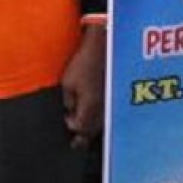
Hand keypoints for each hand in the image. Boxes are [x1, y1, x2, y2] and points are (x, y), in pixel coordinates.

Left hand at [62, 25, 105, 148]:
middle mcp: (102, 108)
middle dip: (82, 133)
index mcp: (89, 106)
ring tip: (85, 123)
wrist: (104, 48)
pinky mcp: (116, 97)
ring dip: (92, 126)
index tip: (66, 117)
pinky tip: (96, 112)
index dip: (70, 125)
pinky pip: (108, 114)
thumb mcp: (67, 82)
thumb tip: (70, 110)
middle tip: (75, 134)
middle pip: (92, 131)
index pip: (79, 127)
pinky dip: (100, 117)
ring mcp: (111, 103)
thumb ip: (68, 101)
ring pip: (102, 124)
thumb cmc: (84, 64)